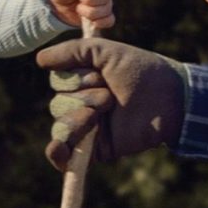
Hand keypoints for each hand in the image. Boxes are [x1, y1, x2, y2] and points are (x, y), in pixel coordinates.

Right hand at [36, 36, 186, 170]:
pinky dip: (57, 154)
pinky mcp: (95, 150)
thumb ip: (72, 51)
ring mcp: (88, 129)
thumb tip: (39, 60)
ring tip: (106, 110)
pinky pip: (64, 156)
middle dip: (82, 96)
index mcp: (84, 83)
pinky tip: (59, 148)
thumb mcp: (105, 51)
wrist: (168, 98)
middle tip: (110, 96)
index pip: (58, 81)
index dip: (75, 78)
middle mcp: (83, 105)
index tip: (100, 74)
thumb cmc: (141, 71)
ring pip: (60, 126)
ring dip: (80, 116)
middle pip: (57, 104)